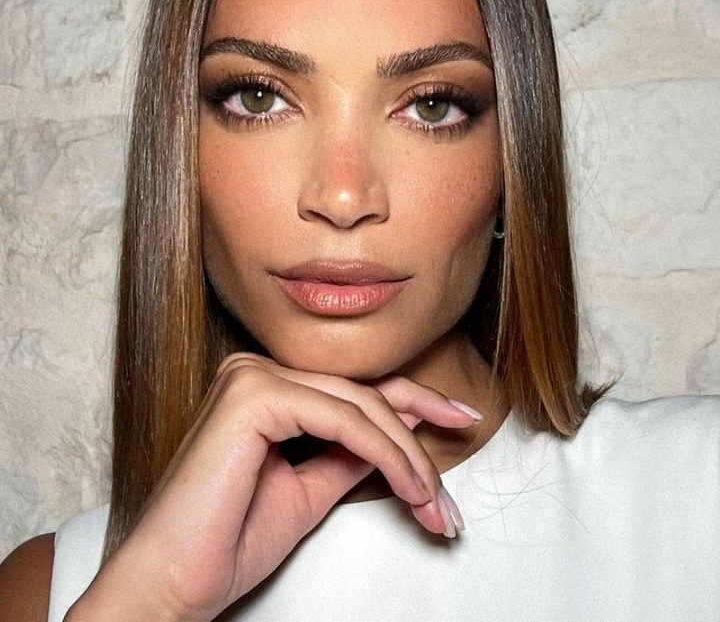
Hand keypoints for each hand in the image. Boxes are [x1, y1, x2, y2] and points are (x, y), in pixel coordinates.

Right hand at [67, 354, 476, 621]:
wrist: (173, 585)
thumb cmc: (228, 542)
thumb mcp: (311, 488)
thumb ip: (352, 452)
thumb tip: (405, 426)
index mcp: (263, 386)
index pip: (352, 387)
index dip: (414, 404)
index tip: (459, 421)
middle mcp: (254, 369)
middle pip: (362, 393)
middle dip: (418, 441)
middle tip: (451, 493)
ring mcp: (251, 376)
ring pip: (359, 405)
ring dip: (408, 456)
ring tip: (433, 504)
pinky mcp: (253, 395)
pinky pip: (342, 419)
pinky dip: (386, 453)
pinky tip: (410, 487)